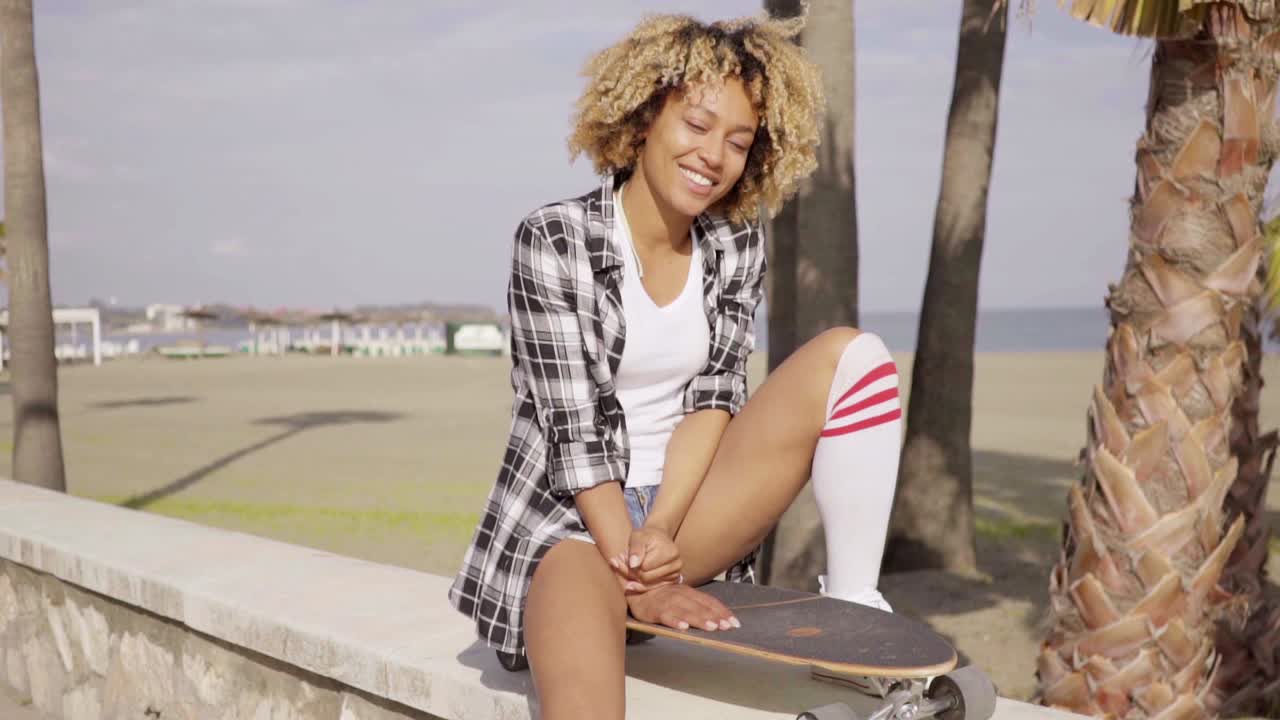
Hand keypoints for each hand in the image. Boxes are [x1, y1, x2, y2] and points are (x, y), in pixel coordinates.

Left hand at [609, 526, 681, 587]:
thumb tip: (633, 564)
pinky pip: (651, 588)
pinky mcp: (671, 581)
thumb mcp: (638, 536)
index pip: (644, 568)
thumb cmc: (646, 536)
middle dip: (632, 572)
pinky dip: (641, 584)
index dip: (631, 564)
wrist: (657, 538)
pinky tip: (634, 577)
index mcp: (671, 552)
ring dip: (635, 578)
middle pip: (646, 578)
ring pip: (647, 585)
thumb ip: (635, 549)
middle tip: (622, 562)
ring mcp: (675, 574)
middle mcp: (677, 565)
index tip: (623, 556)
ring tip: (630, 566)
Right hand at [626, 583, 740, 632]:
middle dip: (715, 616)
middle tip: (727, 626)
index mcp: (689, 592)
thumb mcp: (682, 596)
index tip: (735, 622)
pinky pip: (666, 616)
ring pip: (686, 611)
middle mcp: (680, 595)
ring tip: (711, 628)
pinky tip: (683, 627)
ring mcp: (668, 602)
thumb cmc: (663, 596)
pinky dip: (675, 621)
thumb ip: (698, 604)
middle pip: (700, 606)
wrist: (637, 589)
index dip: (722, 611)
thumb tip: (720, 617)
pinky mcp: (655, 610)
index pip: (709, 601)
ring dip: (699, 619)